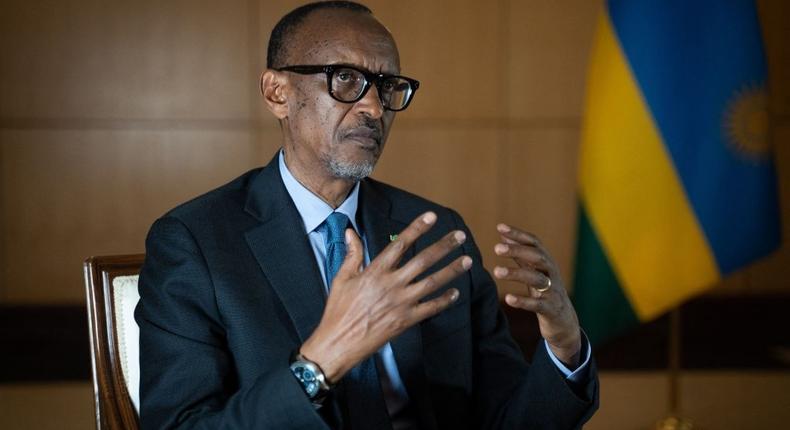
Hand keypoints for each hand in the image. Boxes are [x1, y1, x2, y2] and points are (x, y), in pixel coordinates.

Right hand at [300, 211, 472, 381]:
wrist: (339, 342)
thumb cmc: (338, 309)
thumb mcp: (342, 278)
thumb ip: (352, 254)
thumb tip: (350, 232)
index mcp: (375, 271)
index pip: (400, 244)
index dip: (417, 228)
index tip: (432, 217)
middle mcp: (391, 284)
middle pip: (423, 260)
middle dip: (444, 246)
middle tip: (460, 236)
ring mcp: (401, 303)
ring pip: (432, 282)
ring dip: (451, 270)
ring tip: (467, 260)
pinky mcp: (406, 320)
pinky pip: (431, 308)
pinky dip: (445, 300)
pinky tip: (456, 292)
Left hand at [493, 223, 581, 367]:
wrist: (564, 321)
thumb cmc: (546, 292)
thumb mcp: (534, 271)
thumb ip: (520, 254)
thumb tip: (503, 234)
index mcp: (546, 262)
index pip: (534, 243)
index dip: (518, 234)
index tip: (500, 227)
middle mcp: (552, 273)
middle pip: (537, 257)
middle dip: (518, 250)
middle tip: (496, 248)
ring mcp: (553, 291)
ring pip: (537, 279)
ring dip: (516, 273)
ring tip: (497, 271)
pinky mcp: (551, 309)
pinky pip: (537, 304)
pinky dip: (523, 301)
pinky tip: (508, 299)